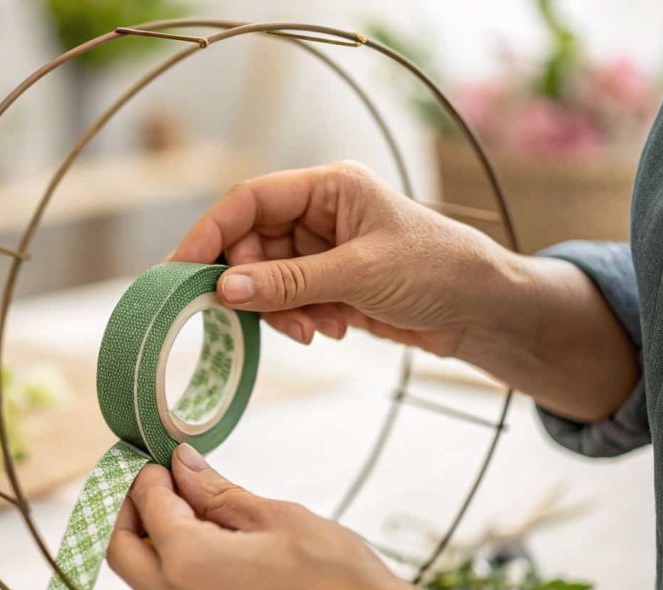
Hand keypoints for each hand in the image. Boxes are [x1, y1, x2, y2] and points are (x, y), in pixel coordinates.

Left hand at [107, 444, 527, 589]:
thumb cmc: (338, 579)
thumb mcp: (277, 516)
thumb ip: (218, 492)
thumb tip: (182, 465)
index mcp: (189, 564)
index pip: (146, 506)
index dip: (149, 475)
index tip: (164, 458)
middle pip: (123, 553)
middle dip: (130, 511)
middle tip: (157, 483)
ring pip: (152, 584)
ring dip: (158, 545)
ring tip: (199, 514)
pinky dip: (185, 575)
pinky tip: (224, 554)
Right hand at [174, 162, 638, 421]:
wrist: (482, 311)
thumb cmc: (437, 270)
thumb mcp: (360, 275)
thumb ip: (289, 282)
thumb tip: (224, 288)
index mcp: (328, 187)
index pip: (249, 200)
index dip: (210, 232)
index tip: (181, 270)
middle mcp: (318, 214)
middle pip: (251, 244)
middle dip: (253, 285)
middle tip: (261, 317)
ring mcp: (321, 250)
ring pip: (265, 278)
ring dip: (278, 309)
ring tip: (314, 328)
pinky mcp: (327, 283)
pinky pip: (286, 301)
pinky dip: (296, 319)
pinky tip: (329, 329)